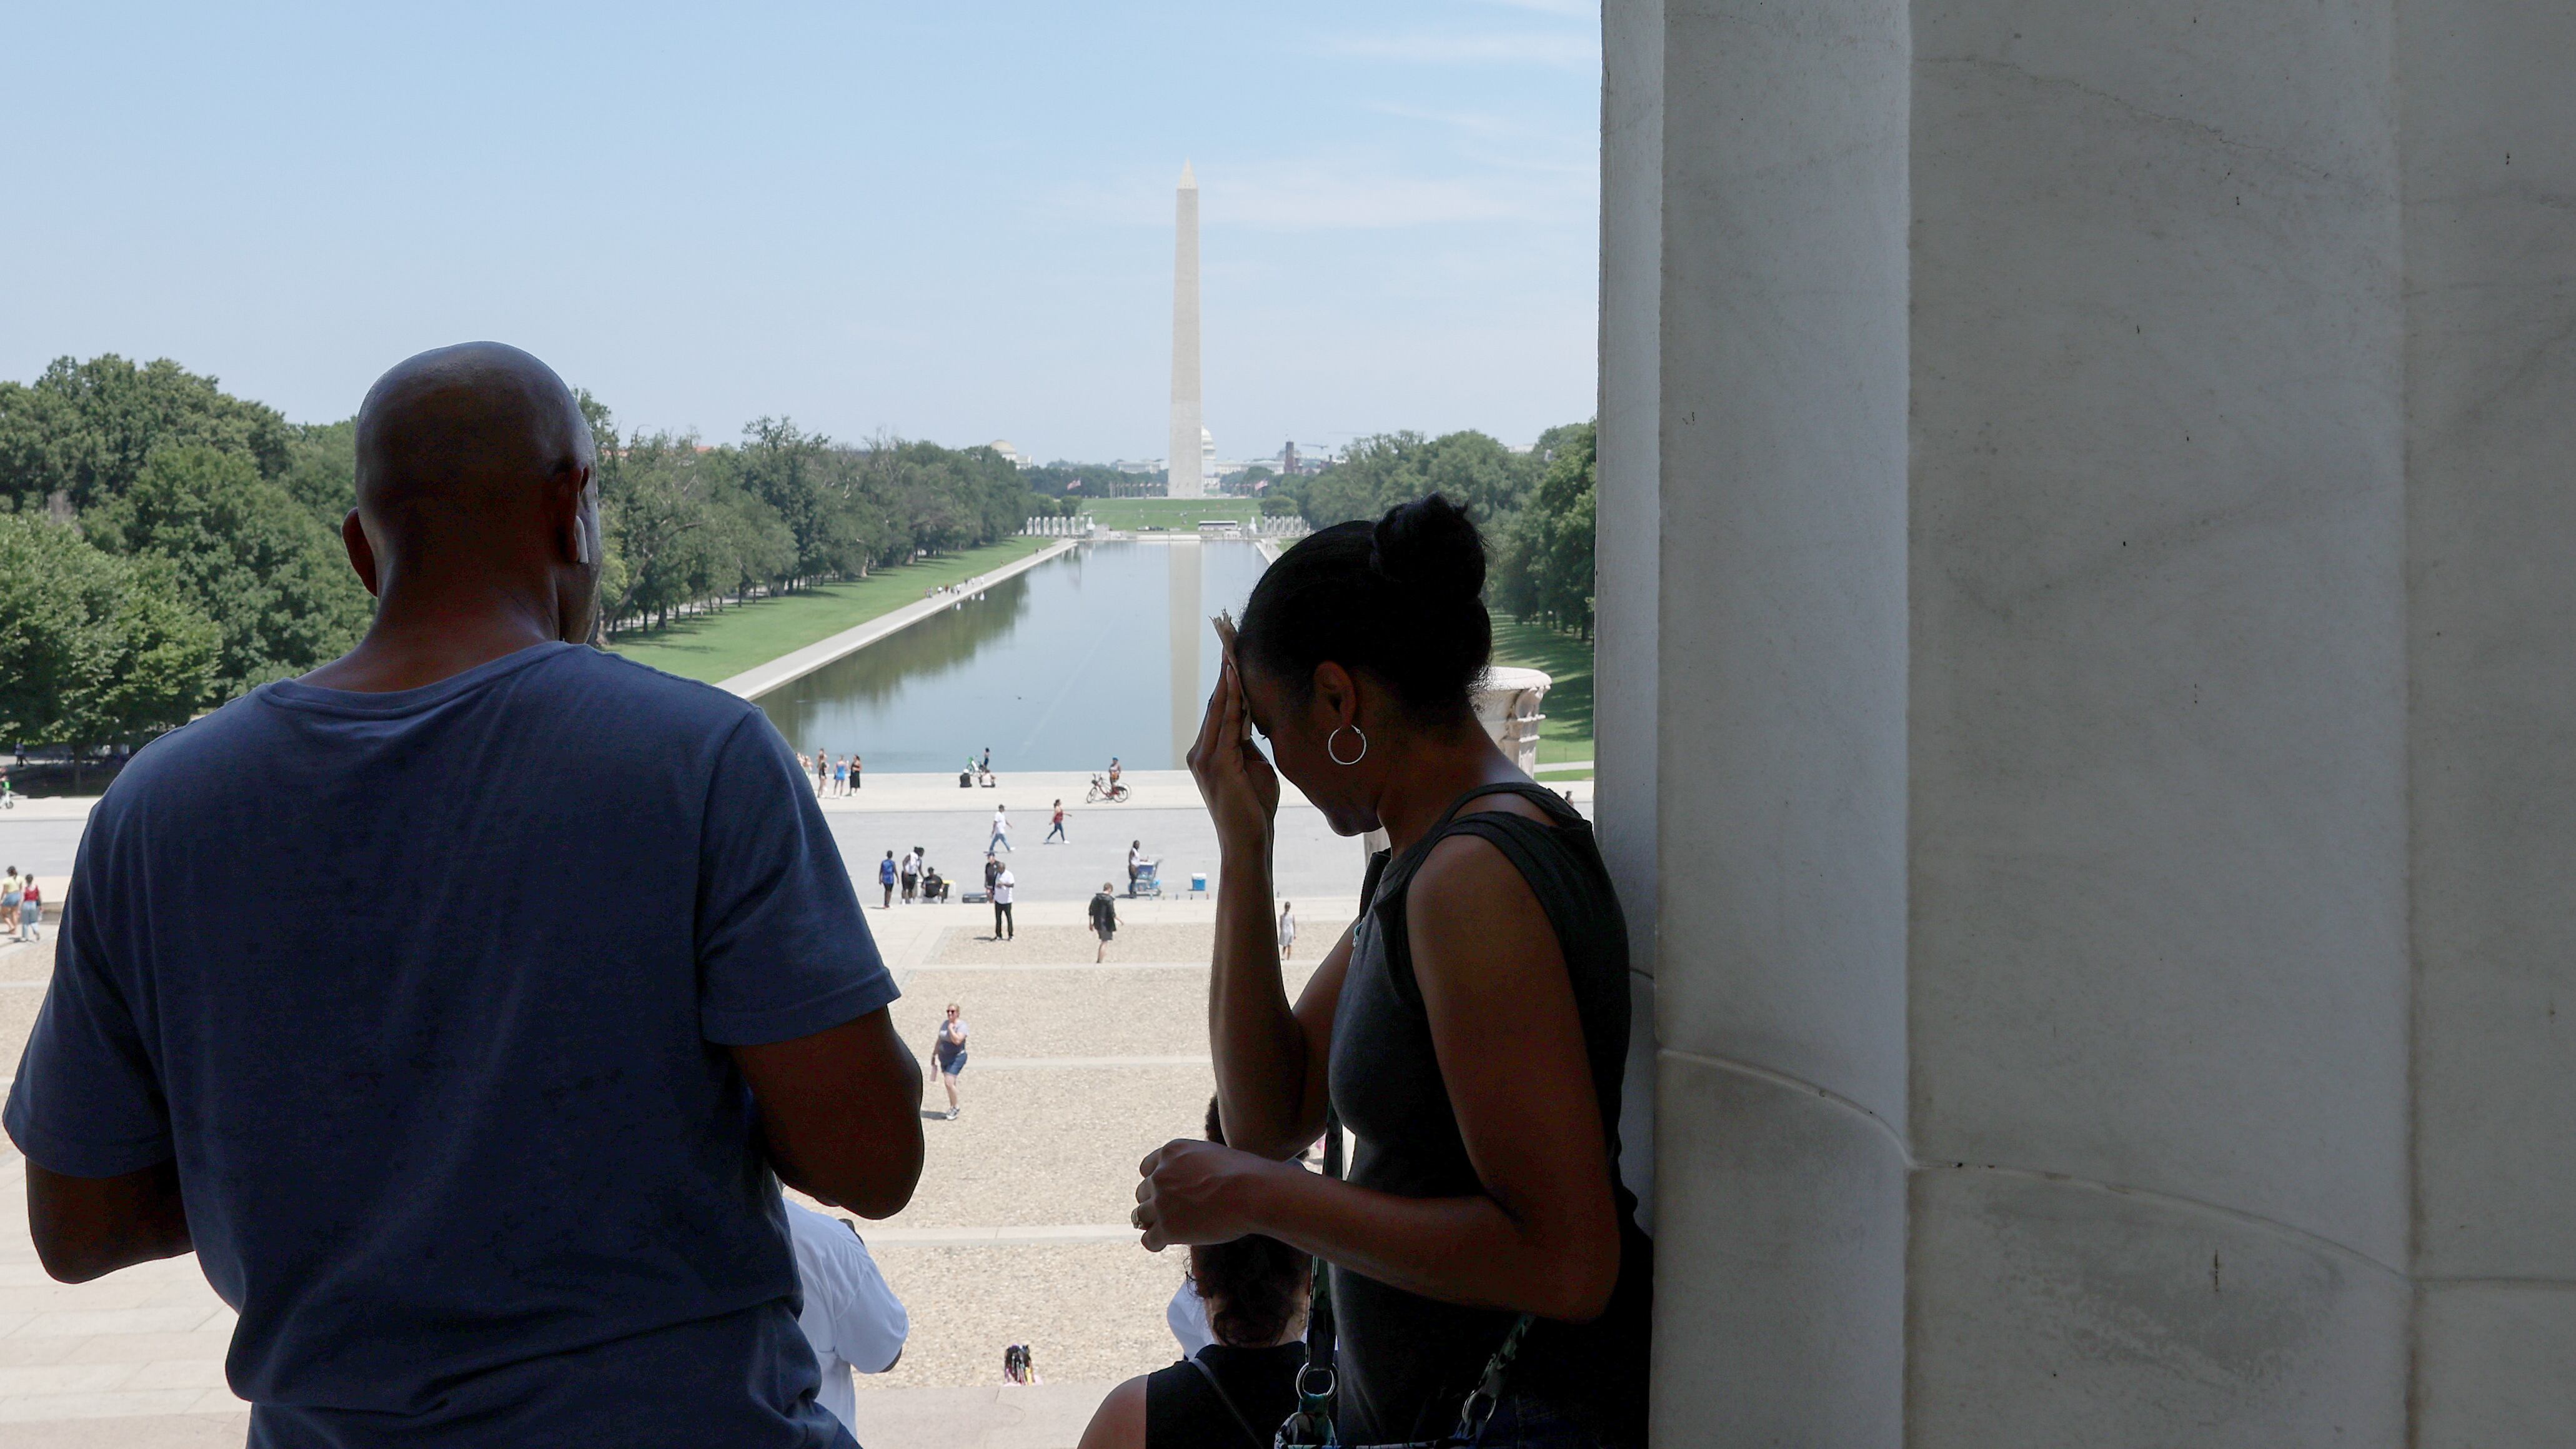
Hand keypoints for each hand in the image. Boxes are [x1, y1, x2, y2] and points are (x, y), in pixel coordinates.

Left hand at [1132, 1139, 1282, 1250]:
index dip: (1156, 1182)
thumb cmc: (1245, 1174)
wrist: (1252, 1192)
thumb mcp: (1212, 1155)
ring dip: (1152, 1222)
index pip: (1147, 1168)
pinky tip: (1164, 1243)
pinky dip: (1155, 1242)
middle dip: (1154, 1202)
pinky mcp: (1167, 1228)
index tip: (1166, 1192)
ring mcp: (1161, 1202)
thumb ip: (1193, 1165)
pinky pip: (1148, 1239)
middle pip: (1142, 1192)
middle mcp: (1160, 1175)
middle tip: (1172, 1212)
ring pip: (1139, 1216)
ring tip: (1167, 1229)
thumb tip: (1192, 1182)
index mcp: (1171, 1152)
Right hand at [1186, 658, 1279, 845]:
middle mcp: (1199, 753)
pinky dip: (1232, 698)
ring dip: (1227, 677)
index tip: (1232, 655)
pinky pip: (1226, 724)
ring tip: (1232, 649)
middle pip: (1214, 703)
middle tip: (1229, 639)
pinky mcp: (1216, 764)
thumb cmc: (1256, 809)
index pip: (1217, 710)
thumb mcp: (1253, 768)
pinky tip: (1236, 677)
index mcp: (1207, 754)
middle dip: (1224, 671)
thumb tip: (1253, 721)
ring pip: (1219, 709)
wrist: (1249, 842)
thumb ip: (1247, 745)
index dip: (1226, 681)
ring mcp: (1204, 758)